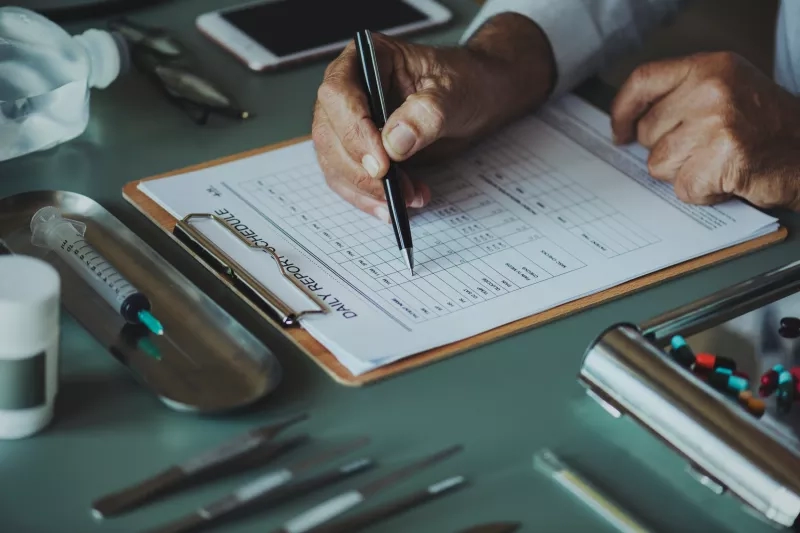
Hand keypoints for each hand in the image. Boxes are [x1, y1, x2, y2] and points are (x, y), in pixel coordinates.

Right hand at [311, 14, 555, 220]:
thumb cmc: (466, 83)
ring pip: (335, 163)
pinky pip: (349, 180)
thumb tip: (394, 142)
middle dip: (361, 170)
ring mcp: (349, 123)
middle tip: (395, 191)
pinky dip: (371, 198)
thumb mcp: (455, 93)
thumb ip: (426, 113)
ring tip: (410, 197)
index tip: (382, 163)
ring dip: (367, 190)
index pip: (338, 93)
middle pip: (330, 134)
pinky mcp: (358, 152)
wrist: (477, 99)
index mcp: (365, 59)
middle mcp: (349, 89)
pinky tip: (400, 205)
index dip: (354, 130)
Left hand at [611, 51, 799, 209]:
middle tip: (704, 149)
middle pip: (648, 131)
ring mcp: (716, 123)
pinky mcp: (720, 158)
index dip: (623, 109)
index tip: (619, 130)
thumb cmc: (766, 127)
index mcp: (710, 67)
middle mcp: (711, 90)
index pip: (643, 80)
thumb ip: (681, 98)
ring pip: (659, 163)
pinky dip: (702, 192)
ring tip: (717, 162)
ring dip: (684, 172)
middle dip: (668, 149)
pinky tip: (726, 178)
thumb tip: (630, 125)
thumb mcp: (726, 90)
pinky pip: (682, 187)